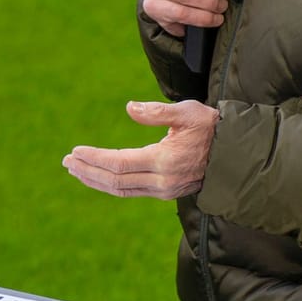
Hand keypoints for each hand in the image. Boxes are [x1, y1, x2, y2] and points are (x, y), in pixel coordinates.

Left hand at [62, 100, 218, 198]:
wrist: (235, 153)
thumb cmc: (211, 127)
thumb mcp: (187, 112)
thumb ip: (157, 112)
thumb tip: (129, 108)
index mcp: (165, 161)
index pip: (119, 164)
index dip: (95, 159)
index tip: (74, 152)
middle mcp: (162, 181)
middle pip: (115, 181)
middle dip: (88, 171)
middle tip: (66, 162)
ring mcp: (164, 190)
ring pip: (121, 190)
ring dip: (95, 180)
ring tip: (75, 169)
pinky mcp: (165, 192)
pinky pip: (130, 191)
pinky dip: (110, 185)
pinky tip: (97, 176)